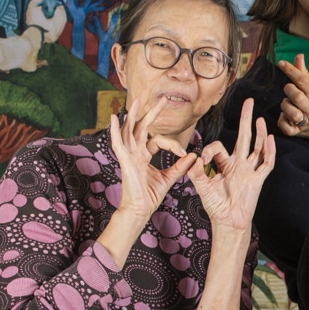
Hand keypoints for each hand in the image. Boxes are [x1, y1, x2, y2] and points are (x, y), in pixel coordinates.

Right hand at [109, 97, 196, 222]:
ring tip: (136, 102)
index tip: (184, 153)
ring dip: (133, 116)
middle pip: (142, 128)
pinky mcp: (125, 161)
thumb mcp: (168, 178)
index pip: (158, 140)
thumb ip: (180, 167)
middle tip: (163, 99)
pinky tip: (115, 118)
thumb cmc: (149, 196)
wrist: (140, 210)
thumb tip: (193, 155)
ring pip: (129, 131)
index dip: (173, 144)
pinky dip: (115, 130)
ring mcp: (128, 156)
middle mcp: (134, 153)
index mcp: (143, 156)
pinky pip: (118, 143)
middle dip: (152, 113)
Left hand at [189, 98, 275, 233]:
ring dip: (259, 133)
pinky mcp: (258, 180)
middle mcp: (239, 163)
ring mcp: (250, 170)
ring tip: (259, 118)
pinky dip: (269, 151)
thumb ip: (196, 172)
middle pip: (244, 136)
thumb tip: (192, 158)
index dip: (208, 151)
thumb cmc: (215, 205)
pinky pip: (266, 163)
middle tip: (248, 101)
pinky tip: (269, 138)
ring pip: (257, 147)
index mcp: (224, 164)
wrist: (227, 222)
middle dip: (245, 118)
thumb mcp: (201, 187)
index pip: (219, 147)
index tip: (201, 161)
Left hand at [276, 54, 308, 147]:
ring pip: (290, 112)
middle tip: (290, 90)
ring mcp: (306, 123)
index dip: (291, 70)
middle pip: (296, 96)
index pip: (303, 81)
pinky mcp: (298, 133)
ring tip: (289, 104)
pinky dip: (282, 120)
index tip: (281, 63)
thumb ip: (305, 75)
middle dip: (288, 89)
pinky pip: (285, 127)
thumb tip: (298, 56)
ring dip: (285, 105)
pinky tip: (285, 116)